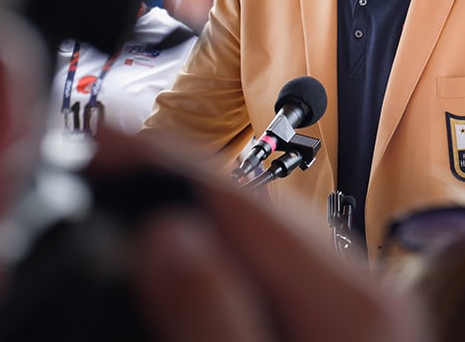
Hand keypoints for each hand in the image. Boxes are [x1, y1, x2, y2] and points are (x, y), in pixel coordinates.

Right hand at [94, 129, 428, 341]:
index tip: (101, 142)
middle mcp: (362, 294)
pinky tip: (186, 265)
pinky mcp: (337, 331)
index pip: (244, 203)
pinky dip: (221, 262)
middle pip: (253, 212)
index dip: (165, 163)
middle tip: (102, 165)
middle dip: (174, 183)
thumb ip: (214, 323)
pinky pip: (271, 275)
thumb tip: (166, 238)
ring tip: (130, 202)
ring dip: (194, 220)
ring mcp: (355, 313)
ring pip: (260, 241)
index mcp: (351, 306)